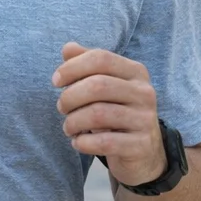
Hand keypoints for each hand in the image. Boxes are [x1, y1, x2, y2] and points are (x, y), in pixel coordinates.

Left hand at [53, 43, 165, 187]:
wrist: (143, 152)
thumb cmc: (116, 112)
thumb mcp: (104, 85)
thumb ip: (86, 64)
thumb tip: (68, 48)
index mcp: (135, 71)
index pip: (100, 58)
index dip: (72, 67)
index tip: (55, 81)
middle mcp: (144, 92)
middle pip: (97, 85)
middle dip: (70, 97)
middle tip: (61, 108)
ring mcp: (145, 119)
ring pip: (98, 114)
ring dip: (73, 121)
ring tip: (68, 127)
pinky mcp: (141, 144)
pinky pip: (104, 142)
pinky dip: (83, 143)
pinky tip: (78, 142)